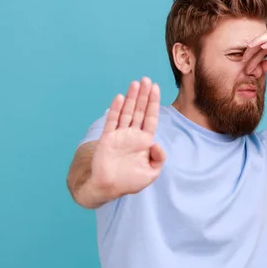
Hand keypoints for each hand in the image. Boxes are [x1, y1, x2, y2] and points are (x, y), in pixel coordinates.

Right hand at [90, 77, 165, 197]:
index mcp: (144, 141)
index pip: (150, 118)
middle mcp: (132, 135)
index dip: (153, 103)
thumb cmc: (130, 182)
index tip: (156, 88)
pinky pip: (112, 121)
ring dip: (131, 98)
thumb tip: (156, 143)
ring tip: (135, 83)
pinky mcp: (107, 138)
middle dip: (143, 95)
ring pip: (127, 112)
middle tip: (146, 80)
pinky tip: (120, 98)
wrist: (108, 188)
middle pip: (139, 111)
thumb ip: (158, 158)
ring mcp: (120, 135)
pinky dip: (116, 110)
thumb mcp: (151, 173)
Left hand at [242, 31, 266, 73]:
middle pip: (261, 41)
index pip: (261, 46)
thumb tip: (257, 70)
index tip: (244, 63)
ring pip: (266, 39)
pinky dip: (266, 43)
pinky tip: (260, 48)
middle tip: (241, 61)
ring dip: (255, 46)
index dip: (252, 54)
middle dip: (250, 51)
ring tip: (247, 54)